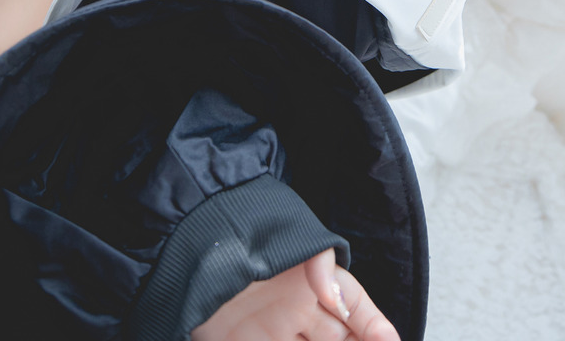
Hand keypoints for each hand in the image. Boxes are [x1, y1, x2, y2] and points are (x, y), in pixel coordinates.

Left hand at [191, 248, 399, 340]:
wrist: (188, 246)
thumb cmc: (245, 234)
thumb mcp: (291, 240)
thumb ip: (321, 265)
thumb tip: (336, 298)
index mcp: (315, 283)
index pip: (357, 309)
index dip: (376, 327)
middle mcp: (300, 311)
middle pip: (340, 340)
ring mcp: (275, 332)